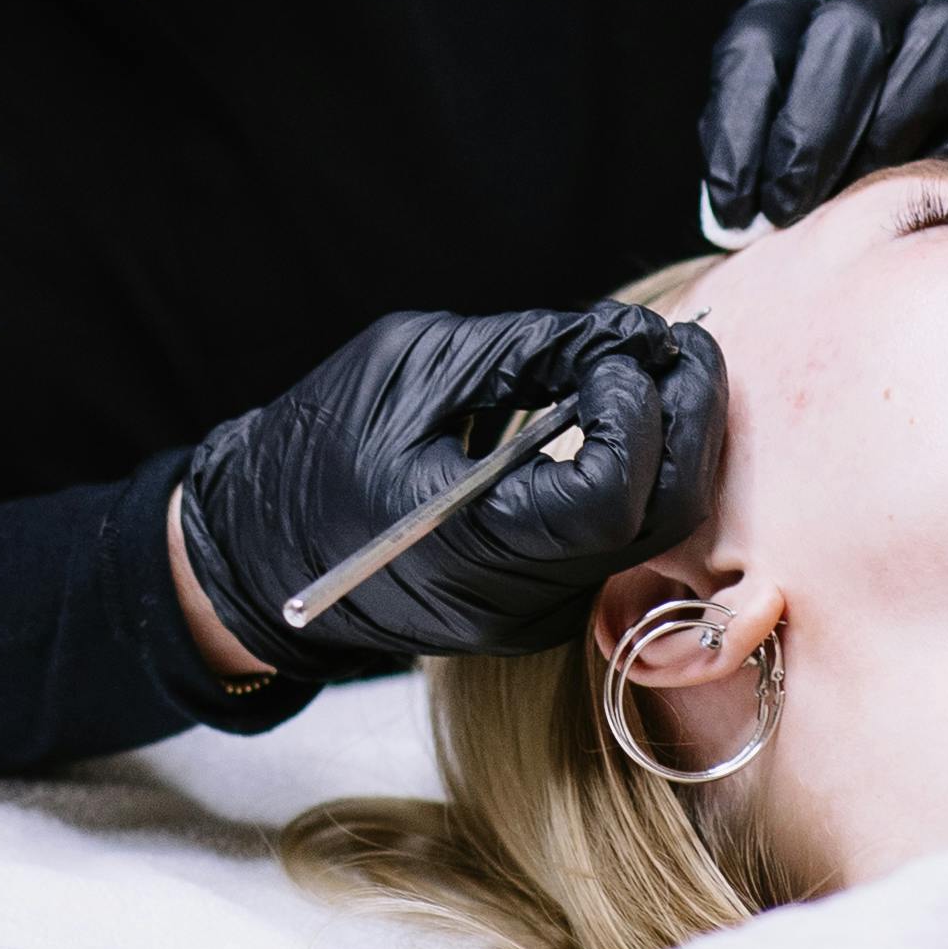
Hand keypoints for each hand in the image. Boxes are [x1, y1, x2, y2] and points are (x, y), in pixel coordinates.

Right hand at [178, 299, 729, 683]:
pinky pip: (623, 539)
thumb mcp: (409, 367)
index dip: (638, 412)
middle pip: (663, 518)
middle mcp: (521, 599)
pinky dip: (642, 469)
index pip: (613, 497)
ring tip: (654, 366)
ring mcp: (538, 613)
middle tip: (680, 344)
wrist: (258, 555)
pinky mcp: (544, 604)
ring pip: (657, 532)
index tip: (621, 349)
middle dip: (688, 419)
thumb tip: (632, 335)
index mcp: (474, 544)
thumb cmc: (314, 450)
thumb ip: (529, 351)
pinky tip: (623, 413)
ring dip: (675, 442)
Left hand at [698, 0, 947, 239]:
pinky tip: (925, 191)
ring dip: (889, 129)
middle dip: (813, 127)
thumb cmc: (828, 179)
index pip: (762, 38)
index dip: (742, 123)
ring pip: (945, 43)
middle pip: (854, 28)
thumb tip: (731, 218)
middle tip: (789, 207)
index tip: (734, 207)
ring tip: (855, 198)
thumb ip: (750, 170)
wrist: (937, 206)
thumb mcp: (769, 155)